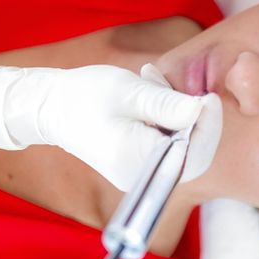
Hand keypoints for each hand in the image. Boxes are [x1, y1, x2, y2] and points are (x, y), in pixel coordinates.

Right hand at [0, 63, 209, 190]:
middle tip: (177, 87)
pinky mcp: (137, 164)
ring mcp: (138, 174)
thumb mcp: (129, 91)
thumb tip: (201, 110)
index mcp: (136, 160)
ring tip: (151, 81)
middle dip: (193, 119)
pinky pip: (166, 145)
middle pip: (192, 155)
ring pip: (181, 147)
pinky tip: (148, 93)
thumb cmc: (84, 94)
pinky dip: (166, 119)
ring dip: (177, 113)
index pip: (193, 154)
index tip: (208, 97)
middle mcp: (139, 176)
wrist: (50, 106)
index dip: (208, 126)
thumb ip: (166, 104)